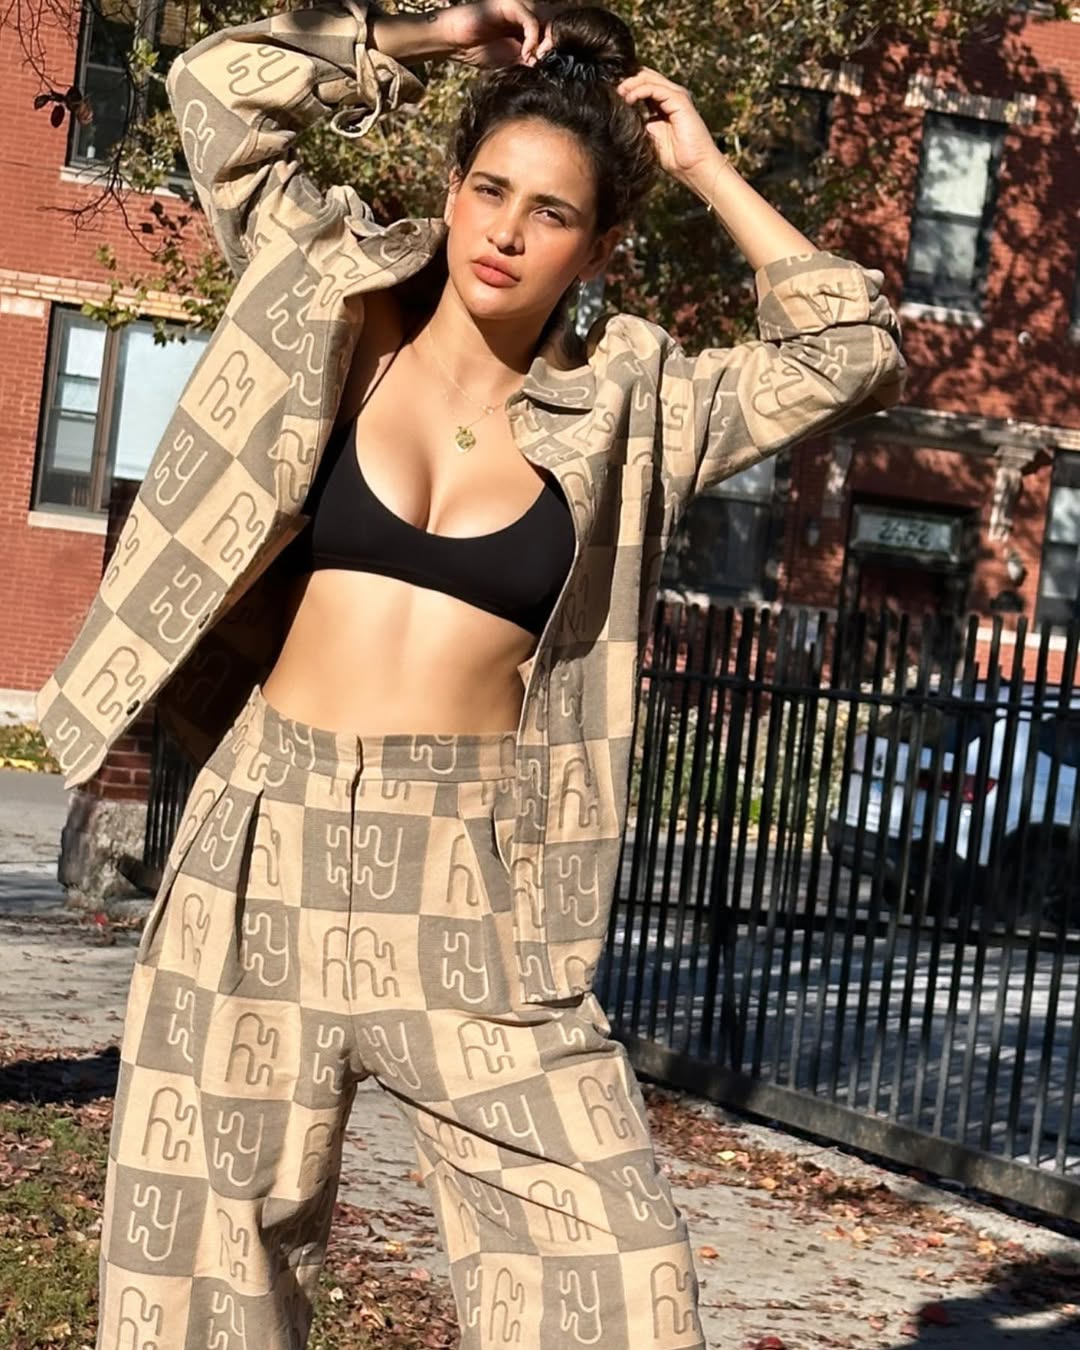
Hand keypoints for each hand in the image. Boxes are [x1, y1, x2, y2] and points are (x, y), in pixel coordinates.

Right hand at [441, 0, 565, 70]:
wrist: (455, 41)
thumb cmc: (480, 50)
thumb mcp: (513, 60)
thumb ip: (532, 59)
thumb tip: (553, 67)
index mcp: (529, 24)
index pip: (555, 29)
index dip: (561, 46)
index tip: (557, 66)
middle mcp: (528, 11)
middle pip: (556, 22)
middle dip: (558, 44)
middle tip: (551, 63)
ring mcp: (520, 5)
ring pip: (547, 19)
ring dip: (547, 42)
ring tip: (539, 59)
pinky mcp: (510, 5)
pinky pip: (531, 21)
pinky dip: (533, 39)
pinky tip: (527, 54)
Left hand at [615, 67, 720, 184]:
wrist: (693, 168)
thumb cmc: (674, 158)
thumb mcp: (649, 137)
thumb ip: (639, 122)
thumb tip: (621, 113)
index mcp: (663, 104)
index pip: (644, 84)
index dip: (628, 85)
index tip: (611, 94)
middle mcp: (671, 96)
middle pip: (646, 76)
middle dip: (627, 81)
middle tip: (612, 90)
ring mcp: (676, 96)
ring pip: (649, 78)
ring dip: (631, 84)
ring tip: (618, 93)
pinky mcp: (680, 100)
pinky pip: (656, 88)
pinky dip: (640, 90)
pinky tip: (629, 99)